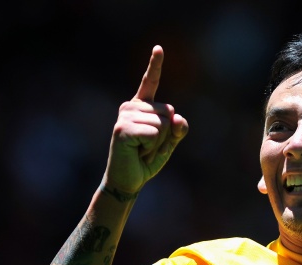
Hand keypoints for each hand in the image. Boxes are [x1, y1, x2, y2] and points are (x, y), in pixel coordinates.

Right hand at [103, 45, 188, 193]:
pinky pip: (155, 133)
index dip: (155, 65)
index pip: (150, 82)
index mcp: (142, 106)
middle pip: (169, 113)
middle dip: (167, 135)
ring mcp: (125, 116)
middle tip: (148, 147)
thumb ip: (178, 129)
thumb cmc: (146, 160)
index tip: (159, 47)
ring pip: (163, 124)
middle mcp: (131, 106)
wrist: (128, 180)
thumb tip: (178, 118)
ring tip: (142, 150)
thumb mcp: (169, 142)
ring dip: (159, 143)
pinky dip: (152, 147)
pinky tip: (137, 152)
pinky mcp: (123, 129)